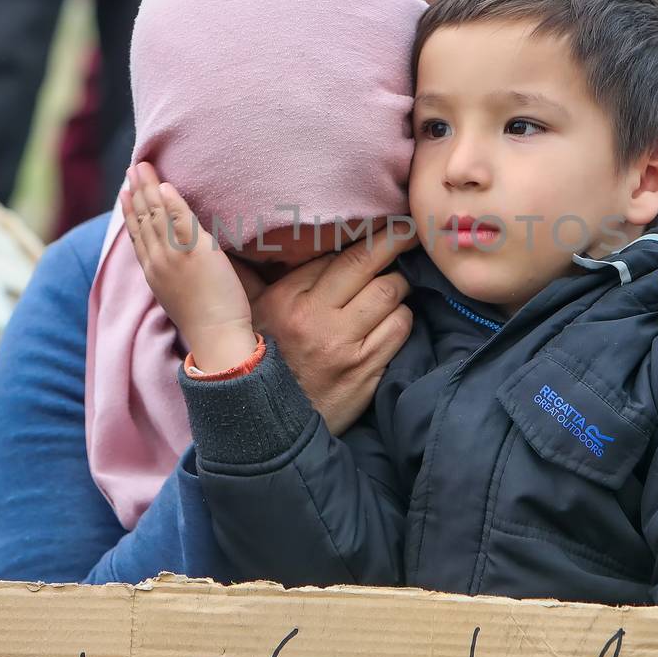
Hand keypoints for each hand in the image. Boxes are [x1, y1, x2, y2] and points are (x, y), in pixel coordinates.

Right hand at [123, 162, 256, 372]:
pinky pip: (179, 219)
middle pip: (143, 220)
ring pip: (156, 215)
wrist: (216, 336)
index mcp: (154, 273)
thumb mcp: (179, 296)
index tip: (126, 194)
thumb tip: (179, 265)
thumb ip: (175, 276)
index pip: (138, 237)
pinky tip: (164, 185)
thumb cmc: (206, 322)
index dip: (131, 213)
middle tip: (132, 169)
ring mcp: (174, 256)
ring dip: (148, 188)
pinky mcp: (195, 251)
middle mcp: (158, 262)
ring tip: (142, 167)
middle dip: (136, 192)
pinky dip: (171, 201)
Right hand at [252, 225, 417, 434]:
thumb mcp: (249, 317)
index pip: (335, 252)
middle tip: (411, 231)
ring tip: (391, 289)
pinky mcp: (366, 371)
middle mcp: (315, 318)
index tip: (383, 225)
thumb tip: (245, 242)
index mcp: (284, 299)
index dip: (364, 236)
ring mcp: (344, 346)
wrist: (268, 431)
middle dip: (395, 241)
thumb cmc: (261, 364)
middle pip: (368, 261)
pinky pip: (400, 328)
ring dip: (397, 286)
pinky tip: (392, 321)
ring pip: (391, 292)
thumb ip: (252, 277)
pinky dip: (402, 319)